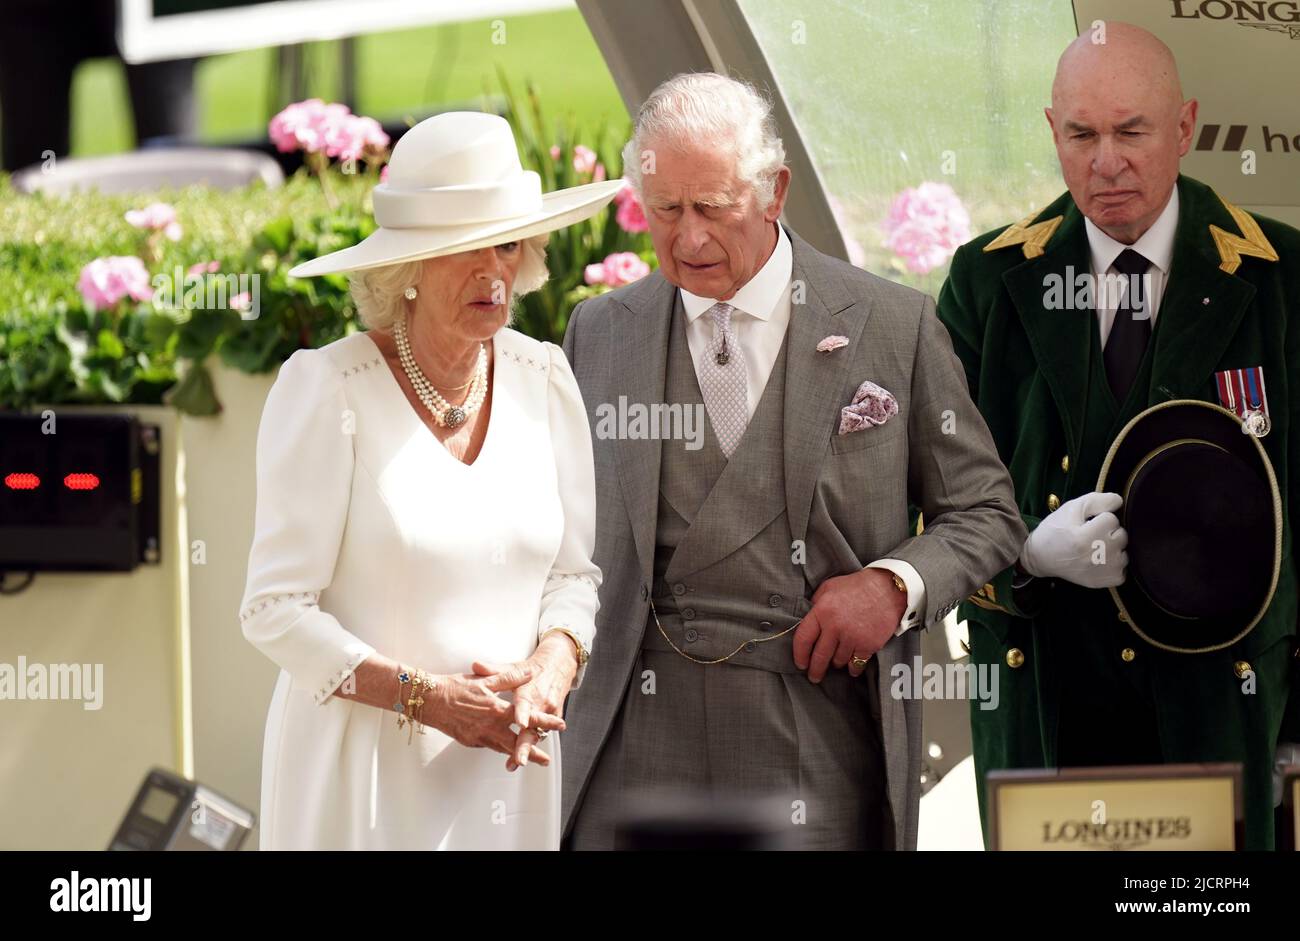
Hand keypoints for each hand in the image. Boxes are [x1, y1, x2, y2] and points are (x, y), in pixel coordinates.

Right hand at [427, 664, 561, 764]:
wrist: (429, 700)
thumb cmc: (455, 687)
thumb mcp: (485, 679)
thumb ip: (509, 678)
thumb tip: (529, 674)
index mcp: (497, 709)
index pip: (527, 717)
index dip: (545, 721)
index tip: (560, 725)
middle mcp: (490, 726)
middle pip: (517, 742)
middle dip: (533, 752)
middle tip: (546, 759)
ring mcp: (479, 736)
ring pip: (502, 748)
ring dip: (516, 753)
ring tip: (528, 759)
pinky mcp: (469, 741)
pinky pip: (487, 746)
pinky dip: (497, 748)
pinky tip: (502, 747)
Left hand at [473, 632, 578, 771]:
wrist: (558, 666)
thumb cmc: (534, 669)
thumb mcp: (514, 667)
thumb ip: (493, 670)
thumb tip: (476, 666)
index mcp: (529, 691)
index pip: (525, 703)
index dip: (523, 713)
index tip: (519, 722)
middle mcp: (541, 704)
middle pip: (533, 728)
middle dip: (525, 745)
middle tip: (518, 759)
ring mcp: (548, 714)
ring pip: (536, 735)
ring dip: (527, 750)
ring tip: (515, 763)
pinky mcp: (551, 720)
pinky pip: (539, 735)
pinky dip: (531, 747)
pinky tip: (519, 757)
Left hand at [793, 568, 904, 682]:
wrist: (888, 589)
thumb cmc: (857, 586)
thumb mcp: (829, 587)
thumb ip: (816, 603)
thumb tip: (807, 619)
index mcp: (822, 611)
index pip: (803, 639)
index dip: (799, 654)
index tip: (800, 663)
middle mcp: (835, 626)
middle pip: (819, 657)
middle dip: (815, 670)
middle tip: (814, 677)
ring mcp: (852, 637)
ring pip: (838, 662)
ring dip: (836, 663)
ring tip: (836, 662)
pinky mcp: (868, 645)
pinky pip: (856, 664)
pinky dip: (853, 667)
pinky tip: (851, 666)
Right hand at [1020, 491, 1127, 588]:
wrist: (1041, 557)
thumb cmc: (1056, 530)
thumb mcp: (1071, 508)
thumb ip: (1097, 500)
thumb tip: (1119, 502)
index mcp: (1085, 537)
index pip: (1112, 519)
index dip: (1100, 517)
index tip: (1087, 523)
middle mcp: (1095, 557)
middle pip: (1122, 535)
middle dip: (1109, 532)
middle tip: (1091, 535)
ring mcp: (1101, 572)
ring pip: (1124, 553)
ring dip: (1113, 549)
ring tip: (1096, 548)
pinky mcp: (1104, 582)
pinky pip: (1123, 571)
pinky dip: (1114, 566)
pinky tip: (1100, 561)